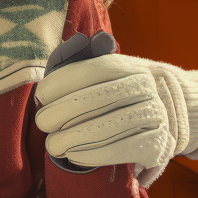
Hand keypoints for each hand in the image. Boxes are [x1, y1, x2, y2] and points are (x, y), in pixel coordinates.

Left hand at [35, 54, 170, 171]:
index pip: (95, 70)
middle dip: (62, 112)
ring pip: (107, 127)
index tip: (41, 94)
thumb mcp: (94, 73)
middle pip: (98, 99)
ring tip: (52, 145)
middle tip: (42, 123)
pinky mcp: (156, 145)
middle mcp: (145, 88)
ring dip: (72, 138)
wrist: (152, 120)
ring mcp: (154, 116)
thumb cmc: (109, 95)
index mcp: (129, 67)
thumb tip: (78, 41)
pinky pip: (120, 150)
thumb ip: (77, 56)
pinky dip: (92, 155)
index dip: (64, 81)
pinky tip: (73, 156)